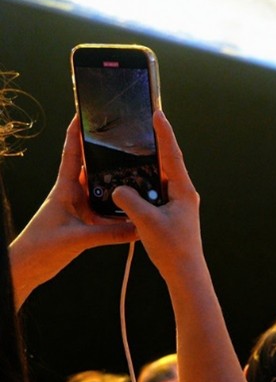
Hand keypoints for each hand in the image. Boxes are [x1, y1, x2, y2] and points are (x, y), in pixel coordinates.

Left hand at [9, 116, 136, 304]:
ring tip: (139, 172)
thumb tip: (140, 228)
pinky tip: (135, 208)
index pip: (71, 154)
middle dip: (106, 153)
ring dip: (117, 182)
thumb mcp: (78, 239)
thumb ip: (110, 234)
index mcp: (65, 189)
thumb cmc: (41, 247)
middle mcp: (73, 194)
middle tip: (126, 141)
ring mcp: (79, 207)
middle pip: (92, 167)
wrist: (28, 267)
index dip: (77, 133)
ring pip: (102, 189)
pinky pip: (107, 210)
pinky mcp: (85, 222)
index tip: (85, 113)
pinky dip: (120, 208)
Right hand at [110, 112, 205, 282]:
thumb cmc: (172, 248)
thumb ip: (130, 201)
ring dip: (147, 164)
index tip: (158, 114)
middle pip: (167, 162)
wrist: (185, 272)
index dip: (164, 134)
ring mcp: (177, 202)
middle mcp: (183, 192)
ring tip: (133, 148)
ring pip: (159, 177)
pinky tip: (130, 182)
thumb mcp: (146, 222)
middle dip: (155, 144)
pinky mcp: (170, 212)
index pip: (172, 155)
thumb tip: (118, 188)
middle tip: (143, 125)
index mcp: (183, 190)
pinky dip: (143, 183)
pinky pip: (155, 191)